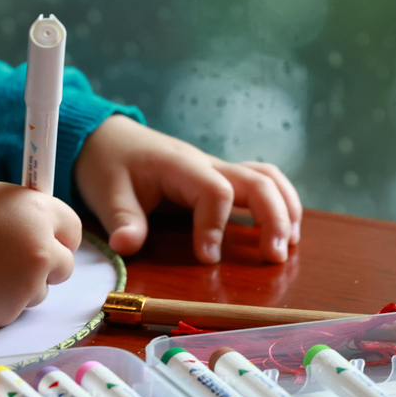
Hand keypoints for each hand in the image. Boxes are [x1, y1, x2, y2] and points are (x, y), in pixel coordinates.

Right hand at [0, 179, 80, 327]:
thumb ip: (21, 216)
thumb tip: (40, 231)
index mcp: (38, 212)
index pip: (72, 229)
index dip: (58, 236)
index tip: (48, 240)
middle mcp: (41, 249)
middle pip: (64, 265)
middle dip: (45, 265)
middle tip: (11, 260)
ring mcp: (26, 284)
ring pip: (38, 291)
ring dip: (19, 285)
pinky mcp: (6, 313)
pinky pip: (11, 308)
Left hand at [75, 115, 301, 263]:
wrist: (107, 138)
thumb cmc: (108, 164)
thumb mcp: (106, 193)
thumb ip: (122, 220)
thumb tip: (125, 246)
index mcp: (180, 166)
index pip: (215, 191)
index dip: (216, 225)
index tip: (207, 258)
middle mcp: (206, 164)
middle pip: (257, 182)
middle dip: (272, 218)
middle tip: (274, 258)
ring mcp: (215, 169)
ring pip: (266, 178)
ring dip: (285, 208)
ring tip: (288, 245)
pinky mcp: (217, 178)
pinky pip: (259, 182)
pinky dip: (278, 203)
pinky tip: (282, 229)